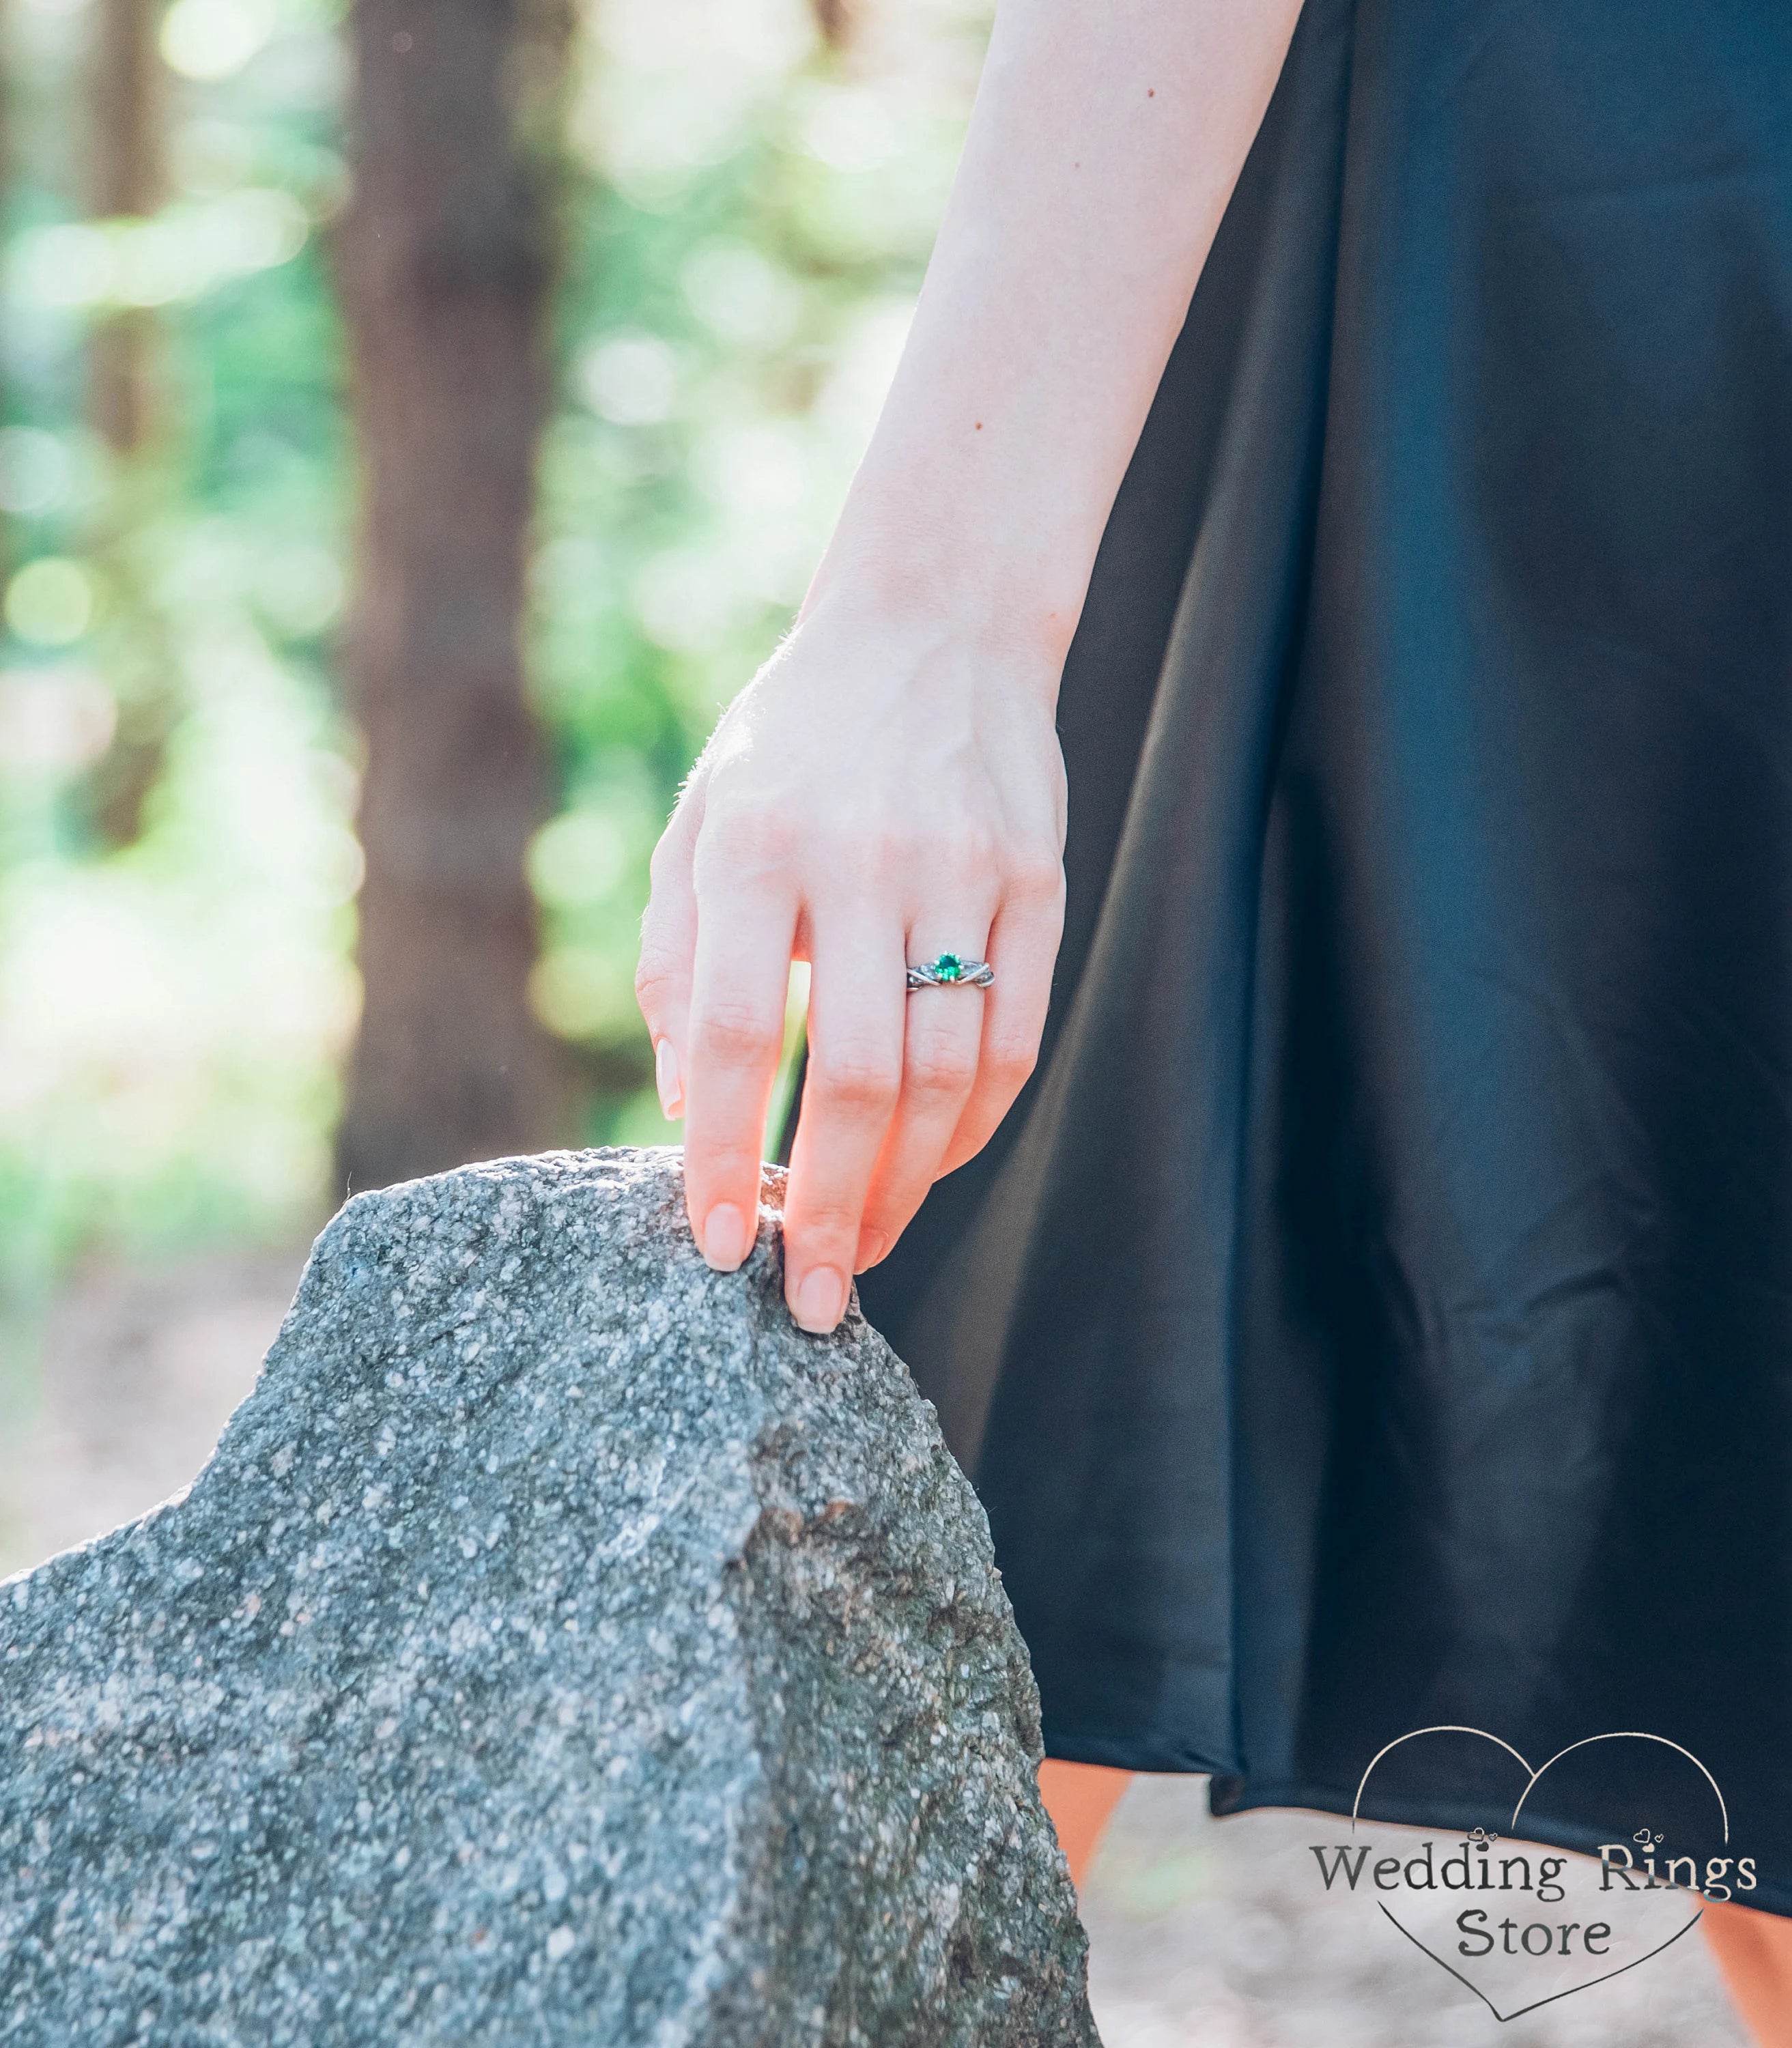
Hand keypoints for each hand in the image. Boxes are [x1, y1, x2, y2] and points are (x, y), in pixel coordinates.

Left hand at [635, 590, 1066, 1333]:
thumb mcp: (700, 824)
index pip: (731, 1030)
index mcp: (756, 841)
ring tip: (862, 1248)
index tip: (714, 1247)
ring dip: (903, 1185)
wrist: (933, 630)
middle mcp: (864, 857)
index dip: (717, 1151)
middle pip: (854, 1073)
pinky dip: (971, 1128)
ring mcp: (967, 869)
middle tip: (808, 1296)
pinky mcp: (1040, 882)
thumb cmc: (793, 749)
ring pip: (947, 1072)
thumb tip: (680, 1109)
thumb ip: (672, 962)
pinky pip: (1015, 1038)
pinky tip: (928, 1168)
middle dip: (828, 1204)